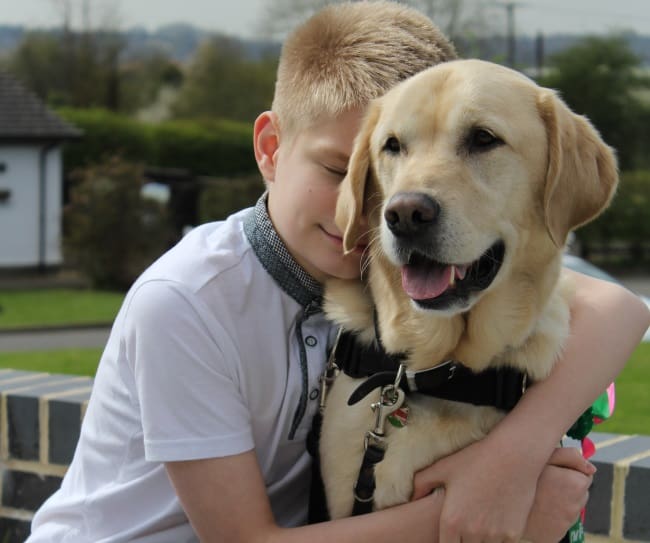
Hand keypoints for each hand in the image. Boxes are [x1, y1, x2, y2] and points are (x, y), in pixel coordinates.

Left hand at [412, 438, 539, 542]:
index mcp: (451, 520)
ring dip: (481, 540)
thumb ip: (422, 483)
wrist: (514, 455)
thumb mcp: (444, 467)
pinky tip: (496, 521)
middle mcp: (472, 533)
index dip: (446, 541)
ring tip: (480, 522)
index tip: (450, 535)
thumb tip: (412, 497)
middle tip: (465, 524)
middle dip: (463, 540)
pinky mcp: (513, 534)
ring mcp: (494, 535)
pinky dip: (498, 538)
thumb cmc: (476, 458)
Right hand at [524, 447, 594, 542]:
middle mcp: (576, 506)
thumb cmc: (521, 475)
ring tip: (539, 496)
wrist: (499, 502)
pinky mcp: (556, 535)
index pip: (586, 476)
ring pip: (570, 508)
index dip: (569, 471)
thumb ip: (570, 456)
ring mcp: (566, 523)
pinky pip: (559, 523)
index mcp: (576, 484)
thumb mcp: (544, 456)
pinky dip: (552, 516)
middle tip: (546, 483)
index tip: (554, 471)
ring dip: (560, 501)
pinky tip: (538, 509)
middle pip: (579, 493)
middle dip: (568, 487)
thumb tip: (592, 467)